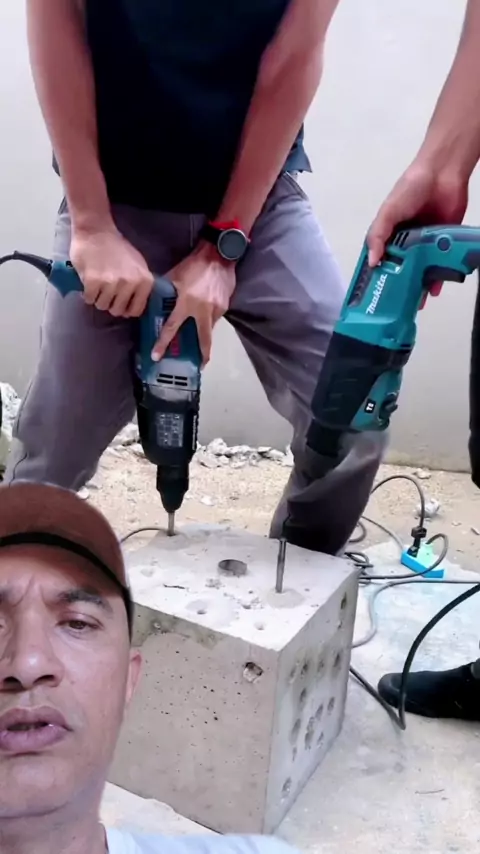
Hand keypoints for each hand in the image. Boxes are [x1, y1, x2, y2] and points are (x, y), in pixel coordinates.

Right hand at [70, 226, 153, 317]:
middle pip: (117, 311)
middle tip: (105, 291)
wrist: (96, 231)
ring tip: (97, 284)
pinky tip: (88, 281)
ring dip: (97, 298)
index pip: (136, 310)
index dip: (125, 309)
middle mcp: (130, 283)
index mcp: (144, 281)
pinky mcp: (93, 281)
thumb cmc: (116, 248)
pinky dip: (87, 293)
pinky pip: (89, 299)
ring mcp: (111, 283)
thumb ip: (139, 286)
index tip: (119, 303)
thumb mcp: (137, 265)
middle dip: (110, 303)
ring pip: (102, 306)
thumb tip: (131, 310)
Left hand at [152, 244, 235, 365]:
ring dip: (205, 333)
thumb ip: (166, 291)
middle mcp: (203, 311)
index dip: (163, 342)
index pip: (172, 327)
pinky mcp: (226, 305)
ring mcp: (217, 309)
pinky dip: (210, 319)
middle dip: (203, 354)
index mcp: (186, 304)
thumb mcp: (174, 277)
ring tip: (201, 337)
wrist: (218, 254)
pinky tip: (207, 315)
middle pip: (204, 340)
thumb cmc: (193, 265)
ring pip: (210, 328)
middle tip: (200, 364)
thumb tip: (157, 299)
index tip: (157, 356)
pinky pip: (216, 318)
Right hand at [367, 158, 468, 299]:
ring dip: (418, 287)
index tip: (372, 295)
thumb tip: (372, 263)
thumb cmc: (411, 189)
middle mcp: (407, 242)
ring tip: (415, 305)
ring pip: (421, 270)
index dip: (376, 276)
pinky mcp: (445, 243)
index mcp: (390, 234)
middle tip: (395, 307)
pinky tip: (434, 291)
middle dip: (399, 287)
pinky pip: (440, 265)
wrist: (443, 175)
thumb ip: (378, 236)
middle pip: (402, 269)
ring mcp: (426, 244)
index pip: (380, 260)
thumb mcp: (388, 212)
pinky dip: (438, 278)